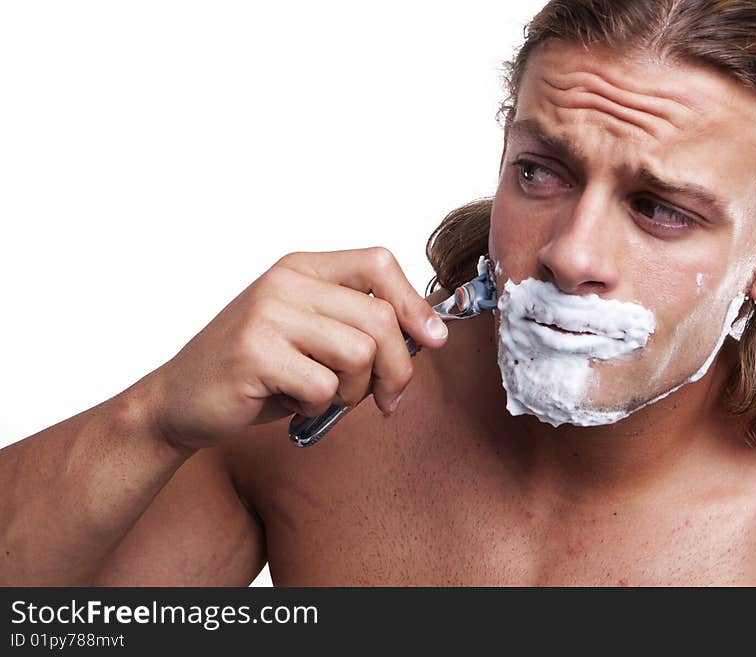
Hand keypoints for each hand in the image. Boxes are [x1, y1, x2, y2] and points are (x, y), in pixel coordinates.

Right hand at [144, 247, 448, 451]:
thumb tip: (428, 335)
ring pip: (359, 353)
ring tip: (325, 396)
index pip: (378, 263)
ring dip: (354, 391)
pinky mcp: (255, 352)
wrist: (178, 400)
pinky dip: (319, 407)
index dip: (415, 302)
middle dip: (397, 369)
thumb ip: (357, 324)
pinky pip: (324, 386)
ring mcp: (267, 314)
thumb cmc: (255, 371)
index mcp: (301, 268)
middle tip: (387, 398)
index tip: (433, 339)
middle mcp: (285, 282)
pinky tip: (293, 403)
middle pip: (379, 320)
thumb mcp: (309, 334)